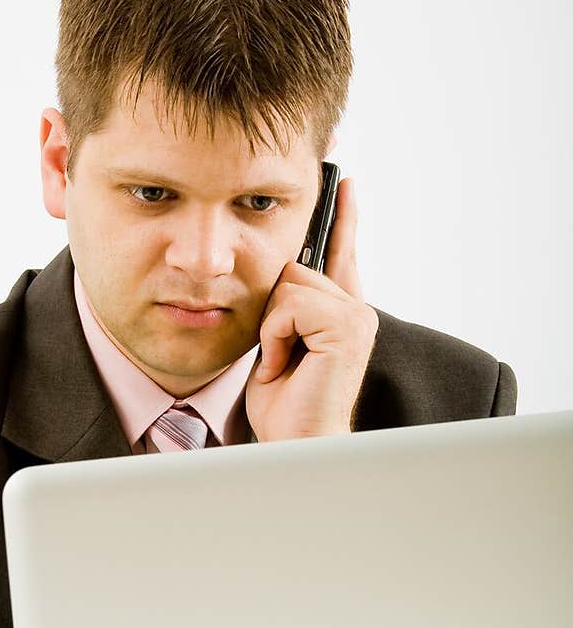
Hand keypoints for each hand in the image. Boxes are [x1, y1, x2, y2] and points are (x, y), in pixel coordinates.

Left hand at [245, 177, 378, 441]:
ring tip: (285, 364)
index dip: (343, 219)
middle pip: (292, 271)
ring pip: (288, 286)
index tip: (344, 182)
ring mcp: (356, 316)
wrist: (297, 445)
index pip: (341, 254)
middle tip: (281, 358)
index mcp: (340, 314)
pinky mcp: (348, 326)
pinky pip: (288, 306)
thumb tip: (282, 273)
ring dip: (272, 330)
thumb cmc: (285, 408)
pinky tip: (288, 365)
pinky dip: (276, 338)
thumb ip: (286, 310)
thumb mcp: (277, 345)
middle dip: (271, 314)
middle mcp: (355, 310)